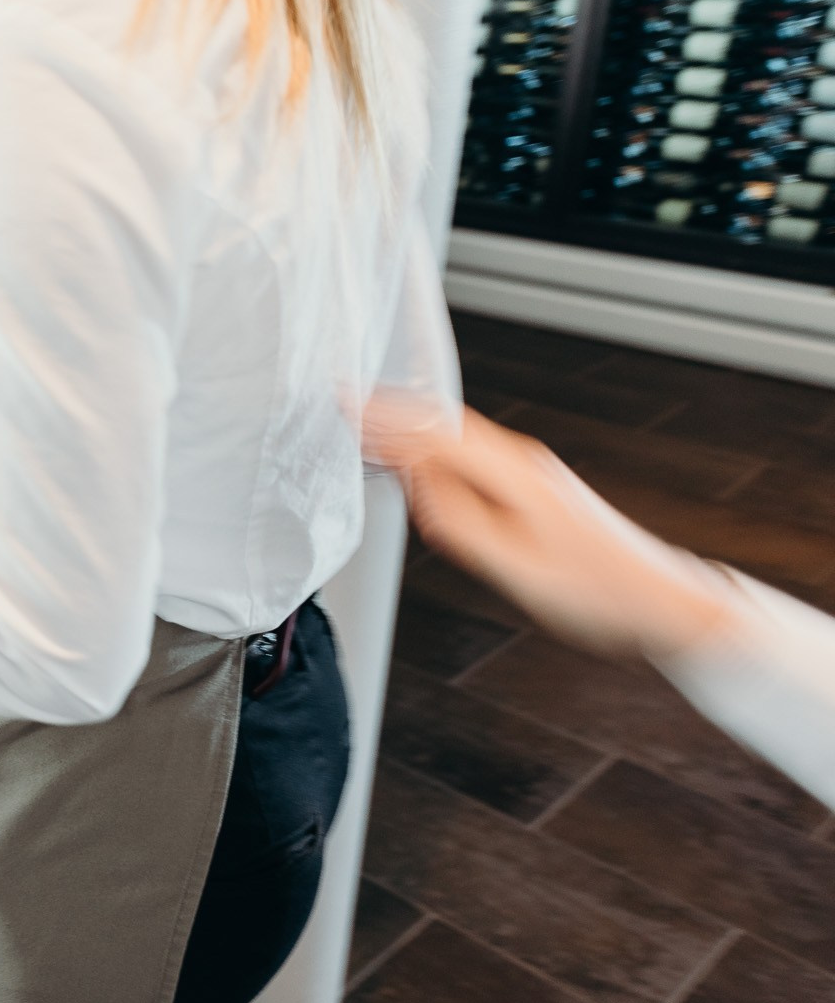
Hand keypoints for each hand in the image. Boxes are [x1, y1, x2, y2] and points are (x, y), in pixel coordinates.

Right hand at [364, 397, 740, 661]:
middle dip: (392, 410)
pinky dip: (437, 445)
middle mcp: (523, 462)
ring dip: (413, 425)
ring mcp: (531, 471)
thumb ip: (461, 526)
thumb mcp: (517, 570)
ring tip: (370, 421)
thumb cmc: (596, 594)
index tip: (344, 406)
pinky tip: (423, 455)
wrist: (659, 602)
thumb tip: (418, 492)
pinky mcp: (534, 486)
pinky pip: (473, 452)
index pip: (434, 435)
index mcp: (514, 476)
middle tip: (344, 401)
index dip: (385, 420)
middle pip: (445, 423)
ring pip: (459, 435)